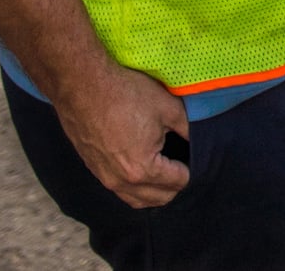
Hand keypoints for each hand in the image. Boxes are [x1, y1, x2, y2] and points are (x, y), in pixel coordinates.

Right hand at [53, 60, 190, 207]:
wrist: (81, 85)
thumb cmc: (125, 94)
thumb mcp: (168, 108)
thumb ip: (189, 129)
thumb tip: (200, 140)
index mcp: (142, 169)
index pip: (178, 182)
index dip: (194, 170)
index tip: (202, 159)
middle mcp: (120, 181)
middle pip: (158, 198)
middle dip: (176, 185)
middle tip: (188, 165)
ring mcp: (104, 176)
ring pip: (136, 199)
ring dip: (156, 192)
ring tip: (169, 173)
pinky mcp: (93, 168)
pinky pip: (119, 190)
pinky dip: (136, 188)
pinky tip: (144, 171)